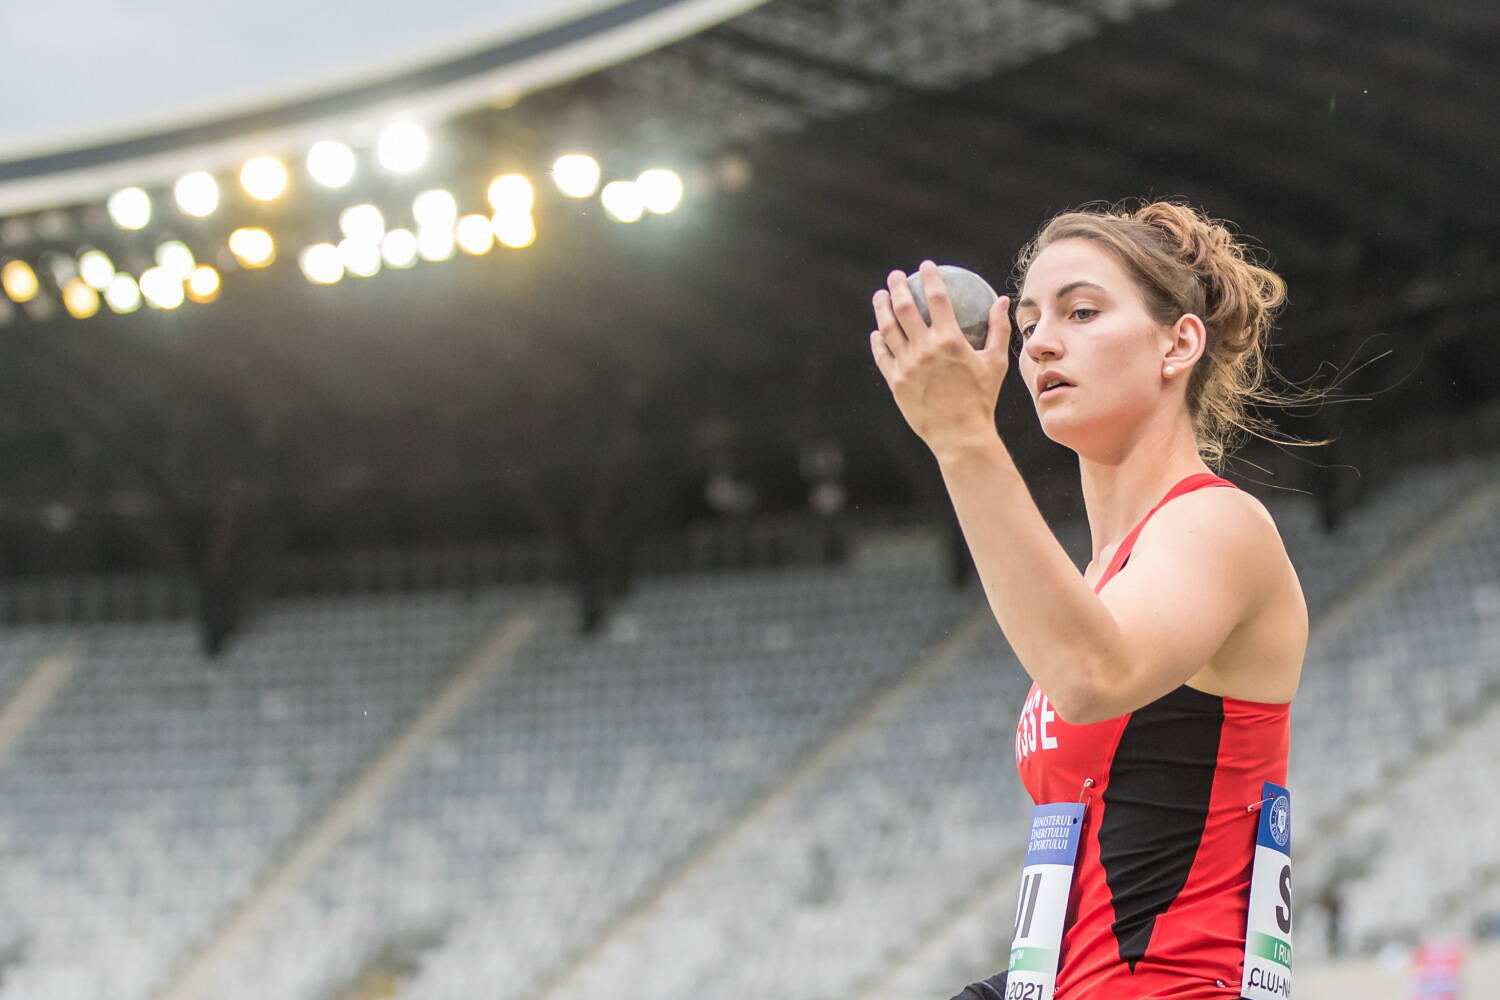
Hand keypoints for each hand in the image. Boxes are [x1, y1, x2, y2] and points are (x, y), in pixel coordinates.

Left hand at [869, 260, 1012, 454]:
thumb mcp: (996, 363)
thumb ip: (999, 329)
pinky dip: (878, 341)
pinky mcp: (895, 382)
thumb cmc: (982, 398)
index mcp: (950, 341)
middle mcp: (925, 350)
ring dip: (881, 308)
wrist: (960, 434)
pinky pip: (883, 356)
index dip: (929, 277)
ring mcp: (907, 366)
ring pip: (888, 329)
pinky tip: (877, 332)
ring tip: (880, 296)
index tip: (925, 266)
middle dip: (898, 286)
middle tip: (896, 276)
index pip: (936, 298)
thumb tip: (1002, 300)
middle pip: (905, 308)